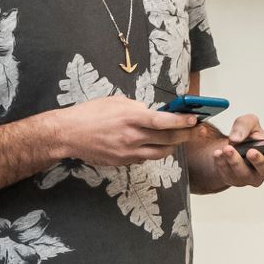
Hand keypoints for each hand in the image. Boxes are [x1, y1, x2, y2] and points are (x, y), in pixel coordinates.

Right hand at [51, 97, 199, 166]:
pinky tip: (151, 144)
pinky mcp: (123, 162)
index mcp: (131, 117)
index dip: (182, 121)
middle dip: (184, 135)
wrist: (69, 134)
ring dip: (172, 146)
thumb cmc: (91, 113)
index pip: (164, 121)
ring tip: (175, 139)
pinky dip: (152, 151)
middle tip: (192, 130)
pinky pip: (145, 158)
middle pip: (168, 140)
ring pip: (160, 153)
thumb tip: (154, 113)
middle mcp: (131, 137)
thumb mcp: (116, 101)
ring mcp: (128, 152)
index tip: (194, 119)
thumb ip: (137, 108)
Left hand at [202, 114, 263, 188]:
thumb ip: (244, 124)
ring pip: (245, 175)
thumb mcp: (248, 123)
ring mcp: (252, 178)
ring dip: (235, 161)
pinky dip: (221, 163)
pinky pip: (228, 175)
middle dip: (259, 161)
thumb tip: (236, 139)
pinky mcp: (235, 181)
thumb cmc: (246, 137)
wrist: (227, 147)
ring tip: (226, 149)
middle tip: (251, 151)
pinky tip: (217, 154)